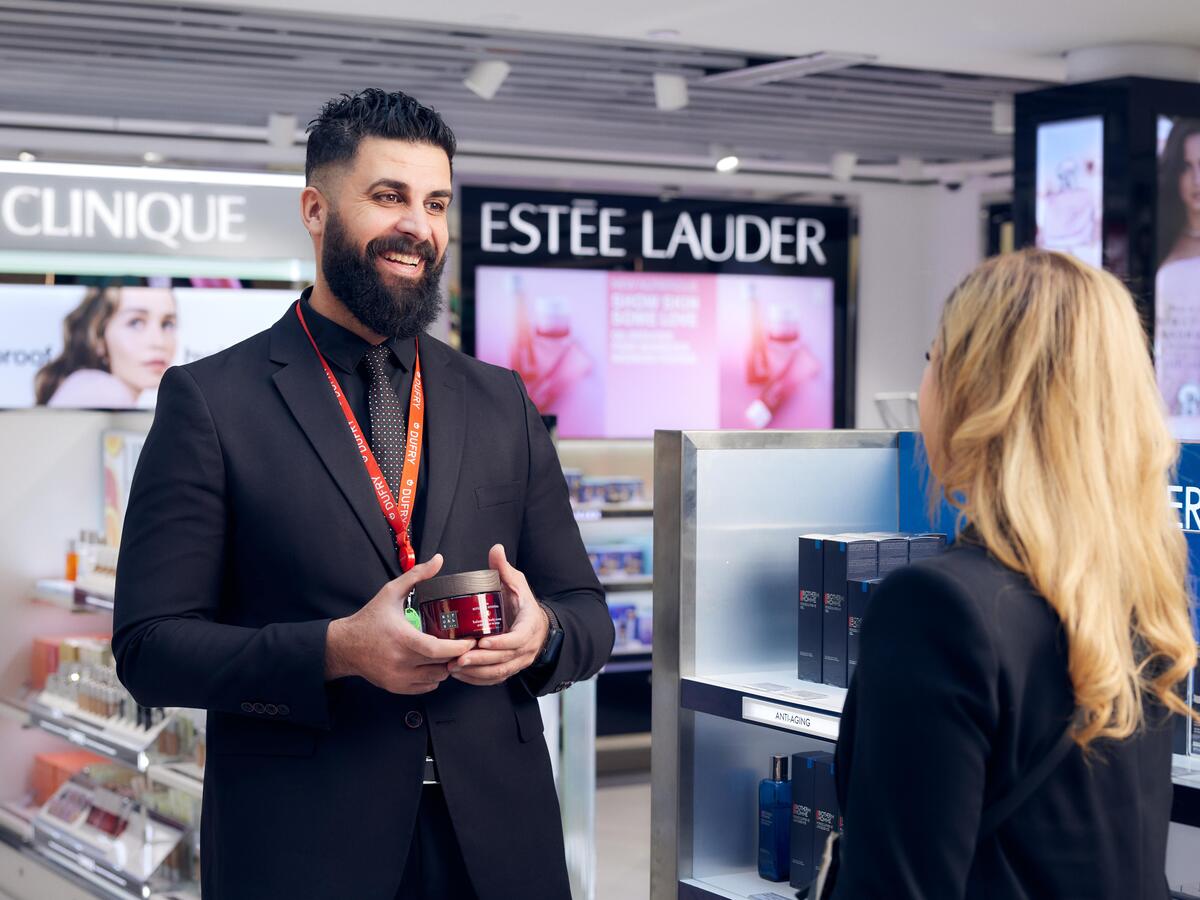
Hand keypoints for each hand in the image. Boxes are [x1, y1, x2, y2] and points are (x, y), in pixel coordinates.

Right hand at [325, 554, 476, 694]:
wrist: (345, 646)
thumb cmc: (369, 619)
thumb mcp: (391, 592)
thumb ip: (416, 575)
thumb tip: (438, 560)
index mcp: (402, 639)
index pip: (438, 650)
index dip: (458, 648)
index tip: (470, 640)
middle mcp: (400, 662)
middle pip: (442, 665)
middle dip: (457, 656)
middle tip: (464, 644)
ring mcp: (398, 677)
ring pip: (437, 678)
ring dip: (446, 666)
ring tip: (449, 653)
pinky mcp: (396, 687)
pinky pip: (426, 687)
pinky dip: (434, 677)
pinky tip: (434, 664)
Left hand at [449, 544, 549, 686]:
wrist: (538, 627)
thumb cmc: (525, 605)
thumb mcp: (518, 584)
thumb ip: (505, 569)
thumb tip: (495, 549)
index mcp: (528, 626)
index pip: (517, 639)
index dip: (501, 643)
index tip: (482, 641)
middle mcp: (525, 647)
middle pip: (503, 659)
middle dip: (480, 660)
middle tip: (458, 658)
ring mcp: (518, 661)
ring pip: (497, 672)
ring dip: (475, 672)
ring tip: (454, 667)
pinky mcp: (509, 669)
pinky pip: (494, 679)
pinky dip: (477, 679)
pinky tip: (460, 675)